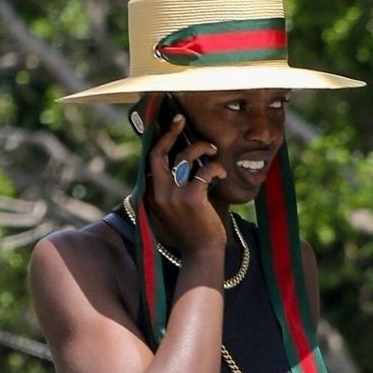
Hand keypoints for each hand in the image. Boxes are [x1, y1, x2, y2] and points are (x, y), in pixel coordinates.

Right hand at [144, 111, 227, 255]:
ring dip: (200, 148)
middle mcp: (158, 192)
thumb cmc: (193, 228)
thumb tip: (183, 158)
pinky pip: (205, 170)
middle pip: (159, 152)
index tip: (169, 123)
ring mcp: (173, 196)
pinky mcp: (192, 199)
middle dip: (170, 132)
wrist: (202, 253)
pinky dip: (216, 167)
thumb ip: (173, 185)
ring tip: (212, 149)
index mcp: (152, 193)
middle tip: (181, 118)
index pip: (151, 158)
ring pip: (184, 157)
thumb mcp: (175, 206)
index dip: (160, 138)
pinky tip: (221, 172)